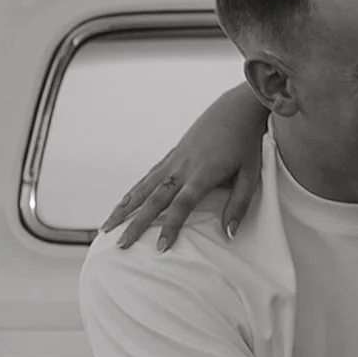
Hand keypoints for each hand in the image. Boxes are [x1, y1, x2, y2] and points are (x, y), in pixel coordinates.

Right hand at [101, 85, 266, 249]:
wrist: (236, 107)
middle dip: (135, 224)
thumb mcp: (251, 175)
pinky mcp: (171, 154)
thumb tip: (229, 234)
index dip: (170, 226)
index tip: (160, 248)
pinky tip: (122, 204)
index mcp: (203, 173)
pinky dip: (132, 192)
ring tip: (107, 227)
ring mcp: (174, 159)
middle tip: (120, 245)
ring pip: (143, 187)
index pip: (181, 205)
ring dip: (124, 208)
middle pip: (154, 199)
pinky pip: (147, 177)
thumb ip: (239, 204)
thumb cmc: (246, 142)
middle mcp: (182, 166)